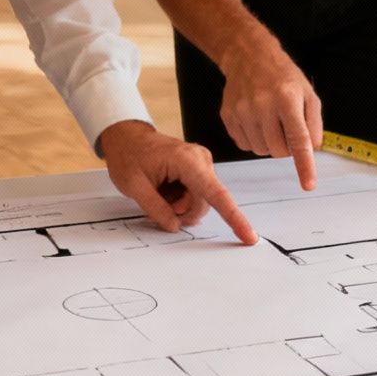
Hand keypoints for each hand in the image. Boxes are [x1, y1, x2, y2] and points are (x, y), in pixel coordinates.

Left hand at [99, 121, 258, 244]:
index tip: (249, 237)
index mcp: (187, 161)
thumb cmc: (129, 156)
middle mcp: (201, 160)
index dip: (234, 218)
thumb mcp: (134, 186)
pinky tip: (166, 191)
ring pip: (200, 202)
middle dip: (182, 213)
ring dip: (180, 207)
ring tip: (160, 194)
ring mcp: (202, 164)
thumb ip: (156, 209)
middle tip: (158, 206)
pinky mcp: (199, 169)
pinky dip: (180, 201)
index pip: (216, 194)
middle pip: (204, 204)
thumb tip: (174, 226)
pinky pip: (196, 196)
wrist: (126, 138)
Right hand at [217, 37, 323, 189]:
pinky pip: (245, 145)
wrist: (248, 57)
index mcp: (287, 98)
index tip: (309, 184)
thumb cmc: (282, 76)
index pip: (298, 139)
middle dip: (287, 147)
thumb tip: (313, 150)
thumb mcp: (308, 93)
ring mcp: (242, 111)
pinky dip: (254, 139)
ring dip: (270, 143)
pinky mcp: (228, 116)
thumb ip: (314, 123)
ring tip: (270, 121)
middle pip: (279, 151)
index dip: (304, 165)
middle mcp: (262, 105)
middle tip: (286, 128)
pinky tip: (256, 120)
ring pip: (261, 150)